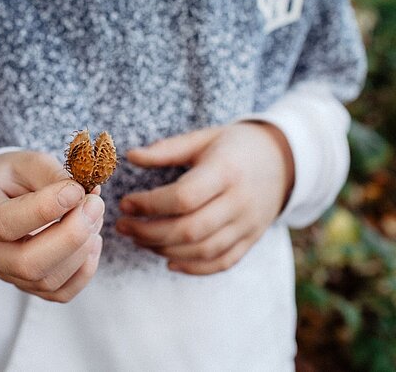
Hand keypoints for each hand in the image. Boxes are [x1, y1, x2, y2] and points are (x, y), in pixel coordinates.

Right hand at [0, 151, 104, 301]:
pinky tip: (92, 240)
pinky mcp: (28, 285)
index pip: (5, 223)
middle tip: (95, 205)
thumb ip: (54, 176)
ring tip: (94, 216)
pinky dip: (85, 269)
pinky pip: (60, 293)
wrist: (5, 195)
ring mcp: (5, 272)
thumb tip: (85, 195)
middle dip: (71, 236)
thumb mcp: (29, 163)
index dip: (45, 209)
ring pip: (47, 280)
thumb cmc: (15, 176)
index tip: (76, 190)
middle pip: (27, 262)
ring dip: (82, 250)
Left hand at [116, 122, 293, 274]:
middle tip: (123, 226)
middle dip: (150, 233)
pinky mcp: (252, 239)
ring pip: (203, 250)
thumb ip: (167, 149)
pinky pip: (222, 262)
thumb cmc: (235, 146)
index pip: (184, 197)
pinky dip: (193, 268)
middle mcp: (240, 202)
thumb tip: (131, 156)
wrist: (283, 160)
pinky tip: (168, 260)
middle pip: (191, 230)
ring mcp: (248, 224)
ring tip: (140, 239)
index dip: (149, 204)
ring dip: (165, 251)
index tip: (126, 203)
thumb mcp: (203, 138)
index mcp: (226, 171)